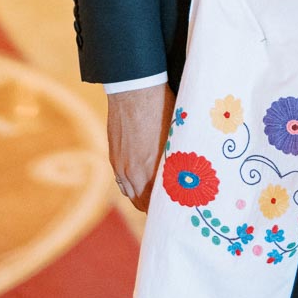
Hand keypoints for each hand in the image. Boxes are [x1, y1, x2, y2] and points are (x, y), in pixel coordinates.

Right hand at [107, 82, 175, 211]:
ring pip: (128, 191)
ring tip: (153, 192)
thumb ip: (174, 162)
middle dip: (152, 205)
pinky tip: (139, 175)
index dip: (164, 207)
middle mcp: (130, 173)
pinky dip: (130, 181)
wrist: (134, 89)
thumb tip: (184, 176)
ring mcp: (119, 164)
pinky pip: (121, 177)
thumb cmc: (161, 108)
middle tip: (165, 203)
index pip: (154, 204)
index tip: (174, 208)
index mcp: (148, 171)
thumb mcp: (174, 137)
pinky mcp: (113, 153)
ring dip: (140, 194)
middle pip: (140, 202)